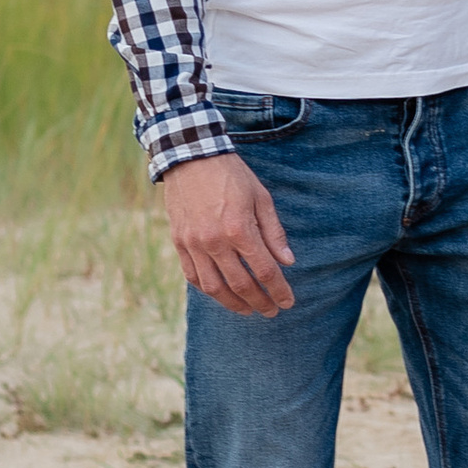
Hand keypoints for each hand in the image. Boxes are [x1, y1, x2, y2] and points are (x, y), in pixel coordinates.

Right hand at [161, 153, 296, 314]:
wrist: (191, 156)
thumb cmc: (232, 176)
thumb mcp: (262, 198)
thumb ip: (274, 233)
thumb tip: (288, 262)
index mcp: (240, 230)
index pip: (264, 271)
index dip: (279, 290)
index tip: (288, 302)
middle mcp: (215, 242)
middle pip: (241, 285)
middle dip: (260, 302)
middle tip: (271, 311)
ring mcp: (194, 244)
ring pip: (214, 287)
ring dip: (233, 304)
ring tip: (248, 310)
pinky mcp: (179, 243)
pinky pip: (193, 276)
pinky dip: (208, 290)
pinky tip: (221, 294)